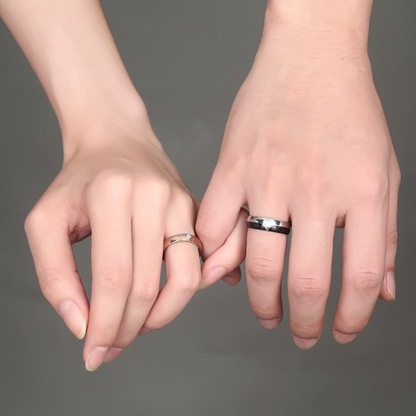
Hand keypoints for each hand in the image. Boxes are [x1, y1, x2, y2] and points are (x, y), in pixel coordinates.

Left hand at [25, 115, 200, 369]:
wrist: (116, 141)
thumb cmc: (79, 181)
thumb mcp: (46, 221)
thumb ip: (55, 275)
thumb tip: (80, 325)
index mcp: (110, 195)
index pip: (113, 277)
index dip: (105, 324)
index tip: (94, 353)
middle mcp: (153, 197)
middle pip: (148, 284)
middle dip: (129, 328)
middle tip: (112, 346)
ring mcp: (181, 202)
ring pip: (187, 278)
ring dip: (164, 316)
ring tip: (140, 326)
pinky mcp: (196, 210)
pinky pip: (202, 261)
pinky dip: (187, 291)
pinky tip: (165, 302)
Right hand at [197, 2, 399, 348]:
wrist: (309, 59)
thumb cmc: (349, 112)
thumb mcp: (384, 170)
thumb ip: (384, 233)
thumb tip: (385, 291)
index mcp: (362, 192)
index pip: (361, 278)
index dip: (353, 318)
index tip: (342, 331)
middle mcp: (315, 190)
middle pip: (306, 282)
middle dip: (303, 322)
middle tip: (300, 334)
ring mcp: (269, 179)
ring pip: (257, 263)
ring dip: (261, 302)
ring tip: (266, 314)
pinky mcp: (233, 167)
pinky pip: (214, 226)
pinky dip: (216, 257)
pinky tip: (226, 270)